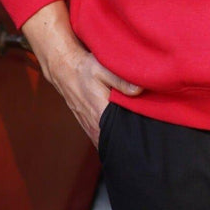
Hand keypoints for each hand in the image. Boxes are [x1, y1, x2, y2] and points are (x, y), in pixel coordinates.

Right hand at [21, 1, 142, 146]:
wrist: (65, 70)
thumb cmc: (85, 69)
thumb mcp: (103, 70)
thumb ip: (121, 81)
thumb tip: (139, 90)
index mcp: (100, 114)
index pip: (121, 134)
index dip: (134, 134)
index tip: (145, 130)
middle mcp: (94, 126)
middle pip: (116, 140)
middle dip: (129, 137)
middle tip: (142, 129)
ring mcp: (89, 128)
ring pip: (108, 140)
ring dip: (119, 136)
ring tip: (133, 128)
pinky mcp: (87, 126)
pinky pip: (101, 137)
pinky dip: (111, 134)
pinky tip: (120, 126)